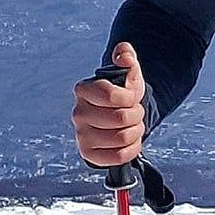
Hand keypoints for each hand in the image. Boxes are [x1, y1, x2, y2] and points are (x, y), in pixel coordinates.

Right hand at [72, 42, 146, 168]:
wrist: (121, 114)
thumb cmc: (123, 92)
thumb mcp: (128, 72)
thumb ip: (126, 57)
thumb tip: (124, 56)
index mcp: (84, 90)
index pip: (111, 96)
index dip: (130, 97)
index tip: (131, 96)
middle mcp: (78, 113)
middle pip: (120, 119)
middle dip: (136, 115)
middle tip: (135, 112)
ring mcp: (81, 135)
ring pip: (121, 138)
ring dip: (136, 132)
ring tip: (133, 125)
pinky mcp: (88, 154)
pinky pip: (118, 157)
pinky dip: (132, 149)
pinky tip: (131, 140)